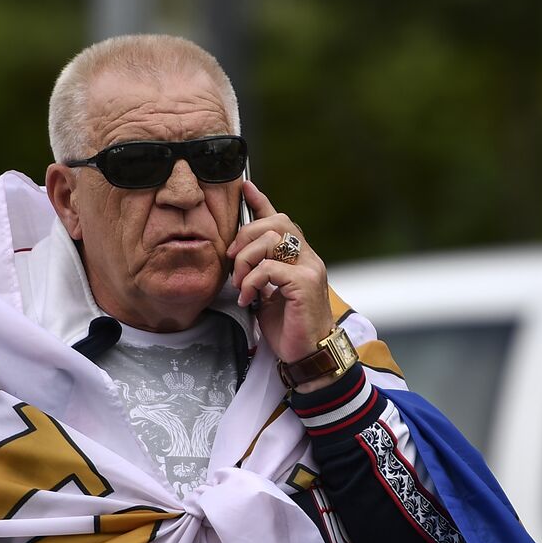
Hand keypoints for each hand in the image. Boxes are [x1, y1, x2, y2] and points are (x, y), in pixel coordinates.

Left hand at [227, 181, 337, 387]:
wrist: (308, 355)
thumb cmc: (289, 327)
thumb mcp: (268, 294)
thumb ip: (260, 272)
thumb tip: (239, 258)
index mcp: (299, 258)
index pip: (281, 220)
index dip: (261, 201)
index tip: (244, 187)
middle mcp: (308, 257)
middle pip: (274, 222)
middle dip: (245, 236)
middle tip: (232, 261)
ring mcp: (309, 268)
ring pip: (270, 240)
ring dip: (245, 261)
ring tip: (240, 285)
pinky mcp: (304, 283)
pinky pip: (269, 268)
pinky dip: (252, 282)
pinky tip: (248, 298)